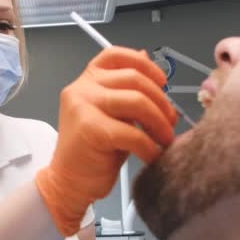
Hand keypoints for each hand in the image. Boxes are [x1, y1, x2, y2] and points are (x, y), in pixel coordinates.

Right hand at [35, 46, 176, 235]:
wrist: (69, 184)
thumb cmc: (92, 152)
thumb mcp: (111, 114)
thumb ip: (125, 91)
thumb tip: (149, 61)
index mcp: (87, 80)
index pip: (116, 56)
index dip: (145, 65)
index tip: (163, 82)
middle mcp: (82, 87)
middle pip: (135, 79)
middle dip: (161, 102)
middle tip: (171, 123)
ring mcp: (83, 106)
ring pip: (137, 102)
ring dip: (160, 123)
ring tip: (165, 140)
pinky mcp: (90, 129)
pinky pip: (132, 133)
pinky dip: (149, 147)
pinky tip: (152, 157)